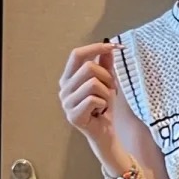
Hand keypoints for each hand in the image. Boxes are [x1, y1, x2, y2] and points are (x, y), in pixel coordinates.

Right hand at [60, 42, 128, 168]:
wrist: (104, 133)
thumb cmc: (104, 107)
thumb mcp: (107, 82)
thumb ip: (105, 64)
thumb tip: (107, 45)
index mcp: (68, 78)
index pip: (77, 55)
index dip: (95, 48)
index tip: (115, 46)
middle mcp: (64, 89)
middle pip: (88, 68)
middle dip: (107, 77)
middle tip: (111, 89)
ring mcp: (66, 103)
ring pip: (93, 84)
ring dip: (107, 93)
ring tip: (105, 102)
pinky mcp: (73, 115)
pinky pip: (94, 100)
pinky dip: (104, 104)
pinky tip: (101, 111)